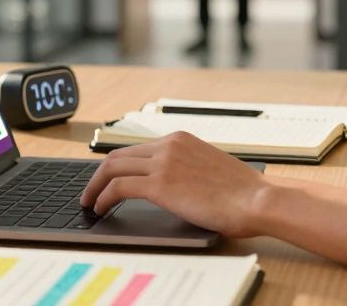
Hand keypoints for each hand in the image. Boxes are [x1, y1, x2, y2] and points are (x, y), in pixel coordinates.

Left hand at [80, 132, 268, 237]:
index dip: (117, 164)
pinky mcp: (160, 184)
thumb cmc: (242, 192)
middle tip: (91, 190)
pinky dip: (103, 197)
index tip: (108, 177)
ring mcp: (163, 162)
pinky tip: (101, 208)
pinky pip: (118, 187)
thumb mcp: (209, 169)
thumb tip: (172, 184)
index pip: (136, 148)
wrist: (255, 199)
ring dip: (95, 186)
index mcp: (180, 139)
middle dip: (99, 174)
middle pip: (118, 154)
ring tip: (90, 202)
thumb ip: (187, 169)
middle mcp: (169, 144)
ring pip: (112, 167)